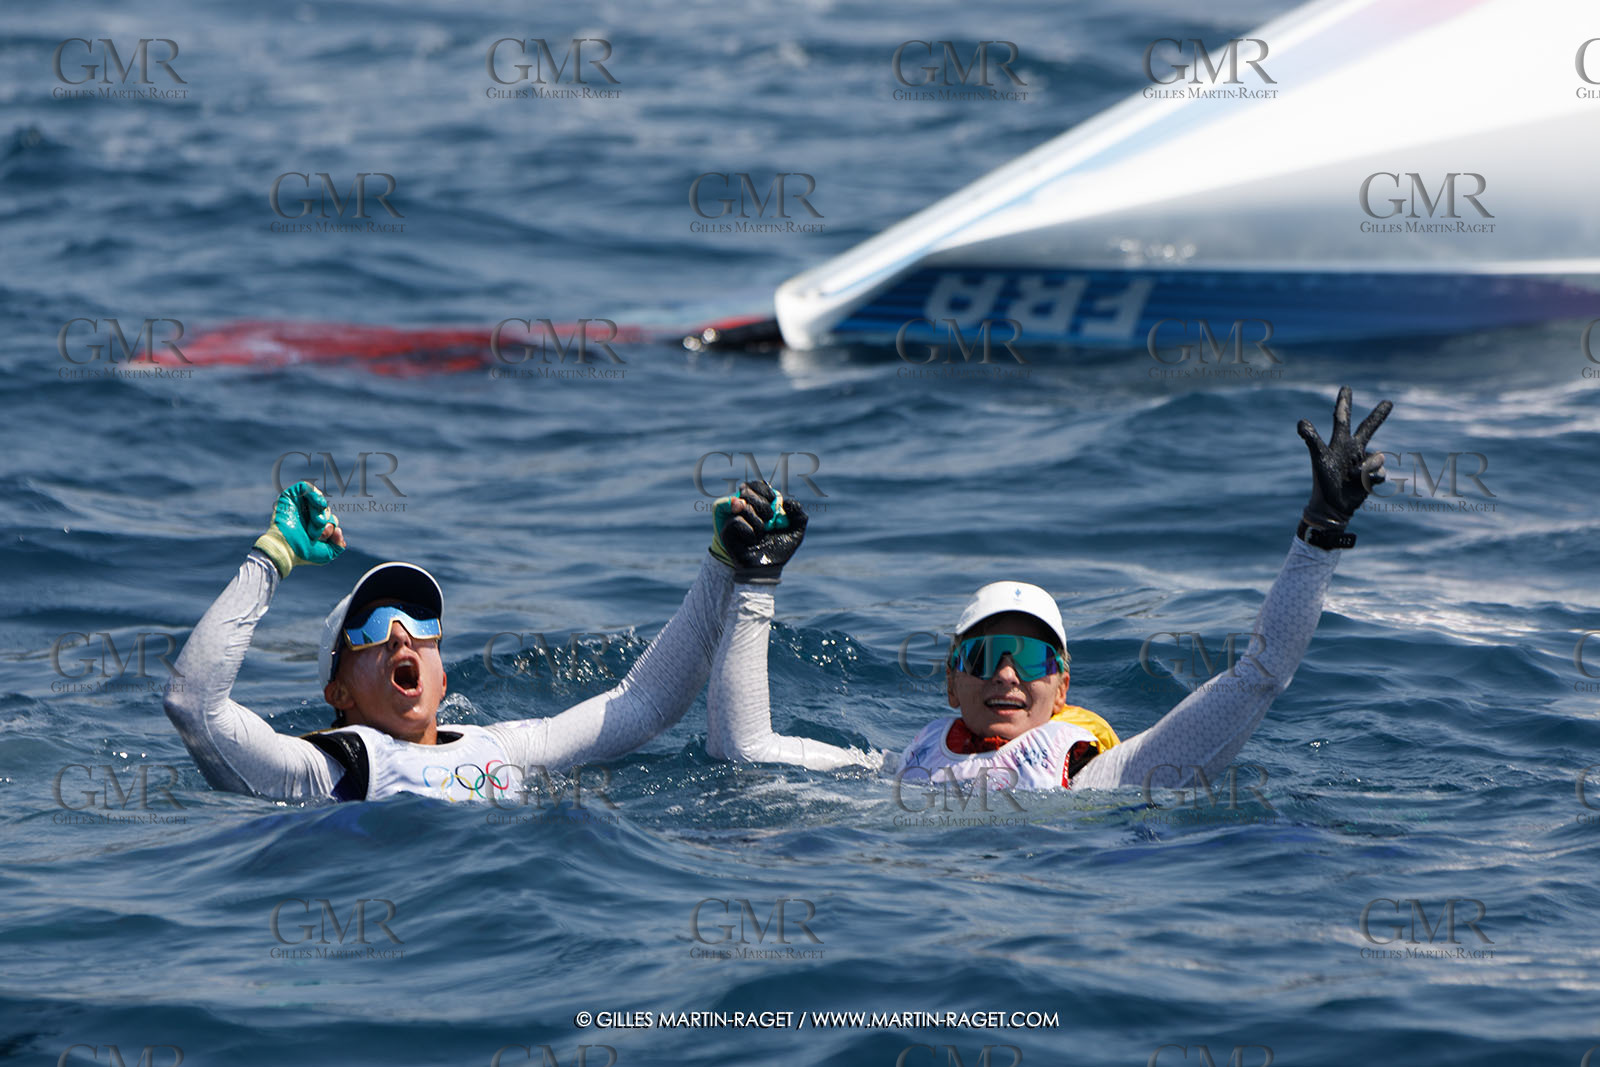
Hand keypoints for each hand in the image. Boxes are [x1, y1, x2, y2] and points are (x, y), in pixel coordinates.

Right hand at [253, 481, 345, 576]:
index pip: (331, 519)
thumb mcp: (327, 553)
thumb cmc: (303, 553)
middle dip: (325, 521)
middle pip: (325, 509)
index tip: (326, 536)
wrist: (286, 549)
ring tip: (317, 522)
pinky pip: (306, 487)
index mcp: (314, 525)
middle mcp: (306, 514)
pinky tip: (319, 504)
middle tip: (316, 533)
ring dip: (320, 511)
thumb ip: (338, 544)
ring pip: (318, 498)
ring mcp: (298, 505)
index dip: (331, 525)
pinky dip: (314, 493)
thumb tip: (339, 531)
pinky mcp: (289, 497)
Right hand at [709, 480, 807, 583]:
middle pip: (747, 490)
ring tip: (761, 534)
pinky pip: (737, 521)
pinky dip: (750, 531)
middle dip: (762, 504)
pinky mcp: (727, 531)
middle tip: (769, 520)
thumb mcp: (795, 532)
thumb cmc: (779, 551)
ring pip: (744, 507)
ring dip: (758, 522)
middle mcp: (744, 510)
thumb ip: (798, 514)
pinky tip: (752, 540)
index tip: (774, 500)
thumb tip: (786, 501)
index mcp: (758, 506)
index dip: (764, 489)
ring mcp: (733, 519)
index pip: (756, 485)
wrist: (767, 570)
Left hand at [1297, 386, 1391, 529]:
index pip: (1342, 418)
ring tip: (1351, 477)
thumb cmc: (1324, 482)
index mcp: (1340, 442)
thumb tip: (1300, 421)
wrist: (1333, 506)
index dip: (1344, 403)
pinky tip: (1362, 484)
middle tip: (1388, 402)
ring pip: (1378, 458)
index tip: (1346, 387)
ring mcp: (1363, 461)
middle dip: (1378, 416)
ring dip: (1366, 469)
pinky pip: (1380, 472)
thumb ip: (1312, 440)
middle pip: (1369, 428)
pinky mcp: (1372, 475)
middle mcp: (1353, 449)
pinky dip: (1371, 479)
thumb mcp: (1320, 458)